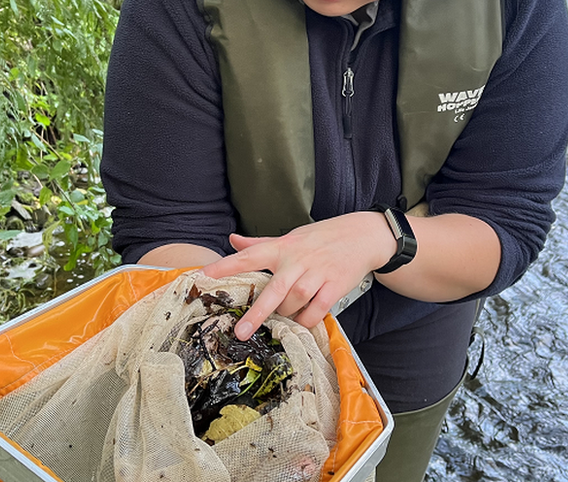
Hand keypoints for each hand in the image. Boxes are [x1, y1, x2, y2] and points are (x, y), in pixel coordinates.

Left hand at [201, 212, 395, 339]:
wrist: (362, 236)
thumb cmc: (321, 237)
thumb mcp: (290, 236)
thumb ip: (260, 242)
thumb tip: (232, 240)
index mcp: (283, 246)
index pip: (249, 255)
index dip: (226, 266)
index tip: (204, 276)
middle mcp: (298, 260)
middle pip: (274, 288)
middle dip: (257, 312)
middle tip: (241, 331)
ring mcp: (318, 273)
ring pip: (295, 301)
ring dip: (285, 314)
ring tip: (279, 321)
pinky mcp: (335, 286)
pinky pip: (317, 309)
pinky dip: (306, 319)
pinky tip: (301, 321)